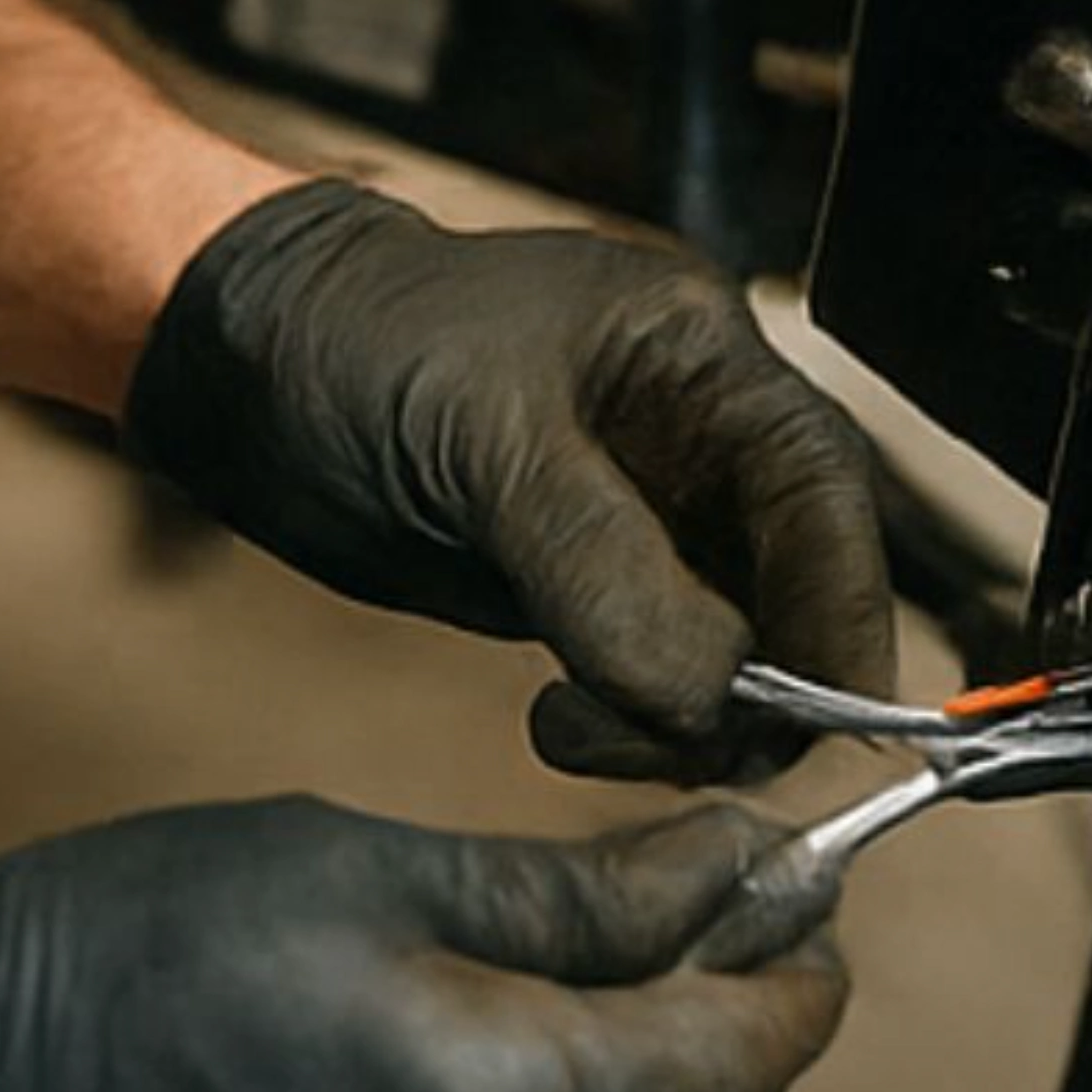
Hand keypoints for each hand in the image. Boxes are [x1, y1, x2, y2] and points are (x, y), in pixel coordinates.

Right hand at [0, 798, 846, 1091]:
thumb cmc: (130, 942)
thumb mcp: (362, 868)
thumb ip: (568, 894)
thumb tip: (728, 874)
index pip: (733, 1060)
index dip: (797, 976)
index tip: (813, 895)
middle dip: (724, 1030)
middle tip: (695, 914)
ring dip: (633, 1087)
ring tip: (580, 969)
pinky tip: (475, 1047)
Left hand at [122, 182, 893, 782]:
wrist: (248, 374)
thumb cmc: (357, 350)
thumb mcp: (481, 439)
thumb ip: (603, 568)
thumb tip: (716, 698)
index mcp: (702, 362)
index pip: (824, 492)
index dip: (842, 610)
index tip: (823, 718)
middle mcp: (700, 444)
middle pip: (801, 589)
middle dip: (757, 684)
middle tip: (664, 741)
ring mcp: (653, 524)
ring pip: (738, 654)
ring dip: (683, 722)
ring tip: (568, 729)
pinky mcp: (600, 591)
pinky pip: (663, 682)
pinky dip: (636, 727)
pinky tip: (559, 723)